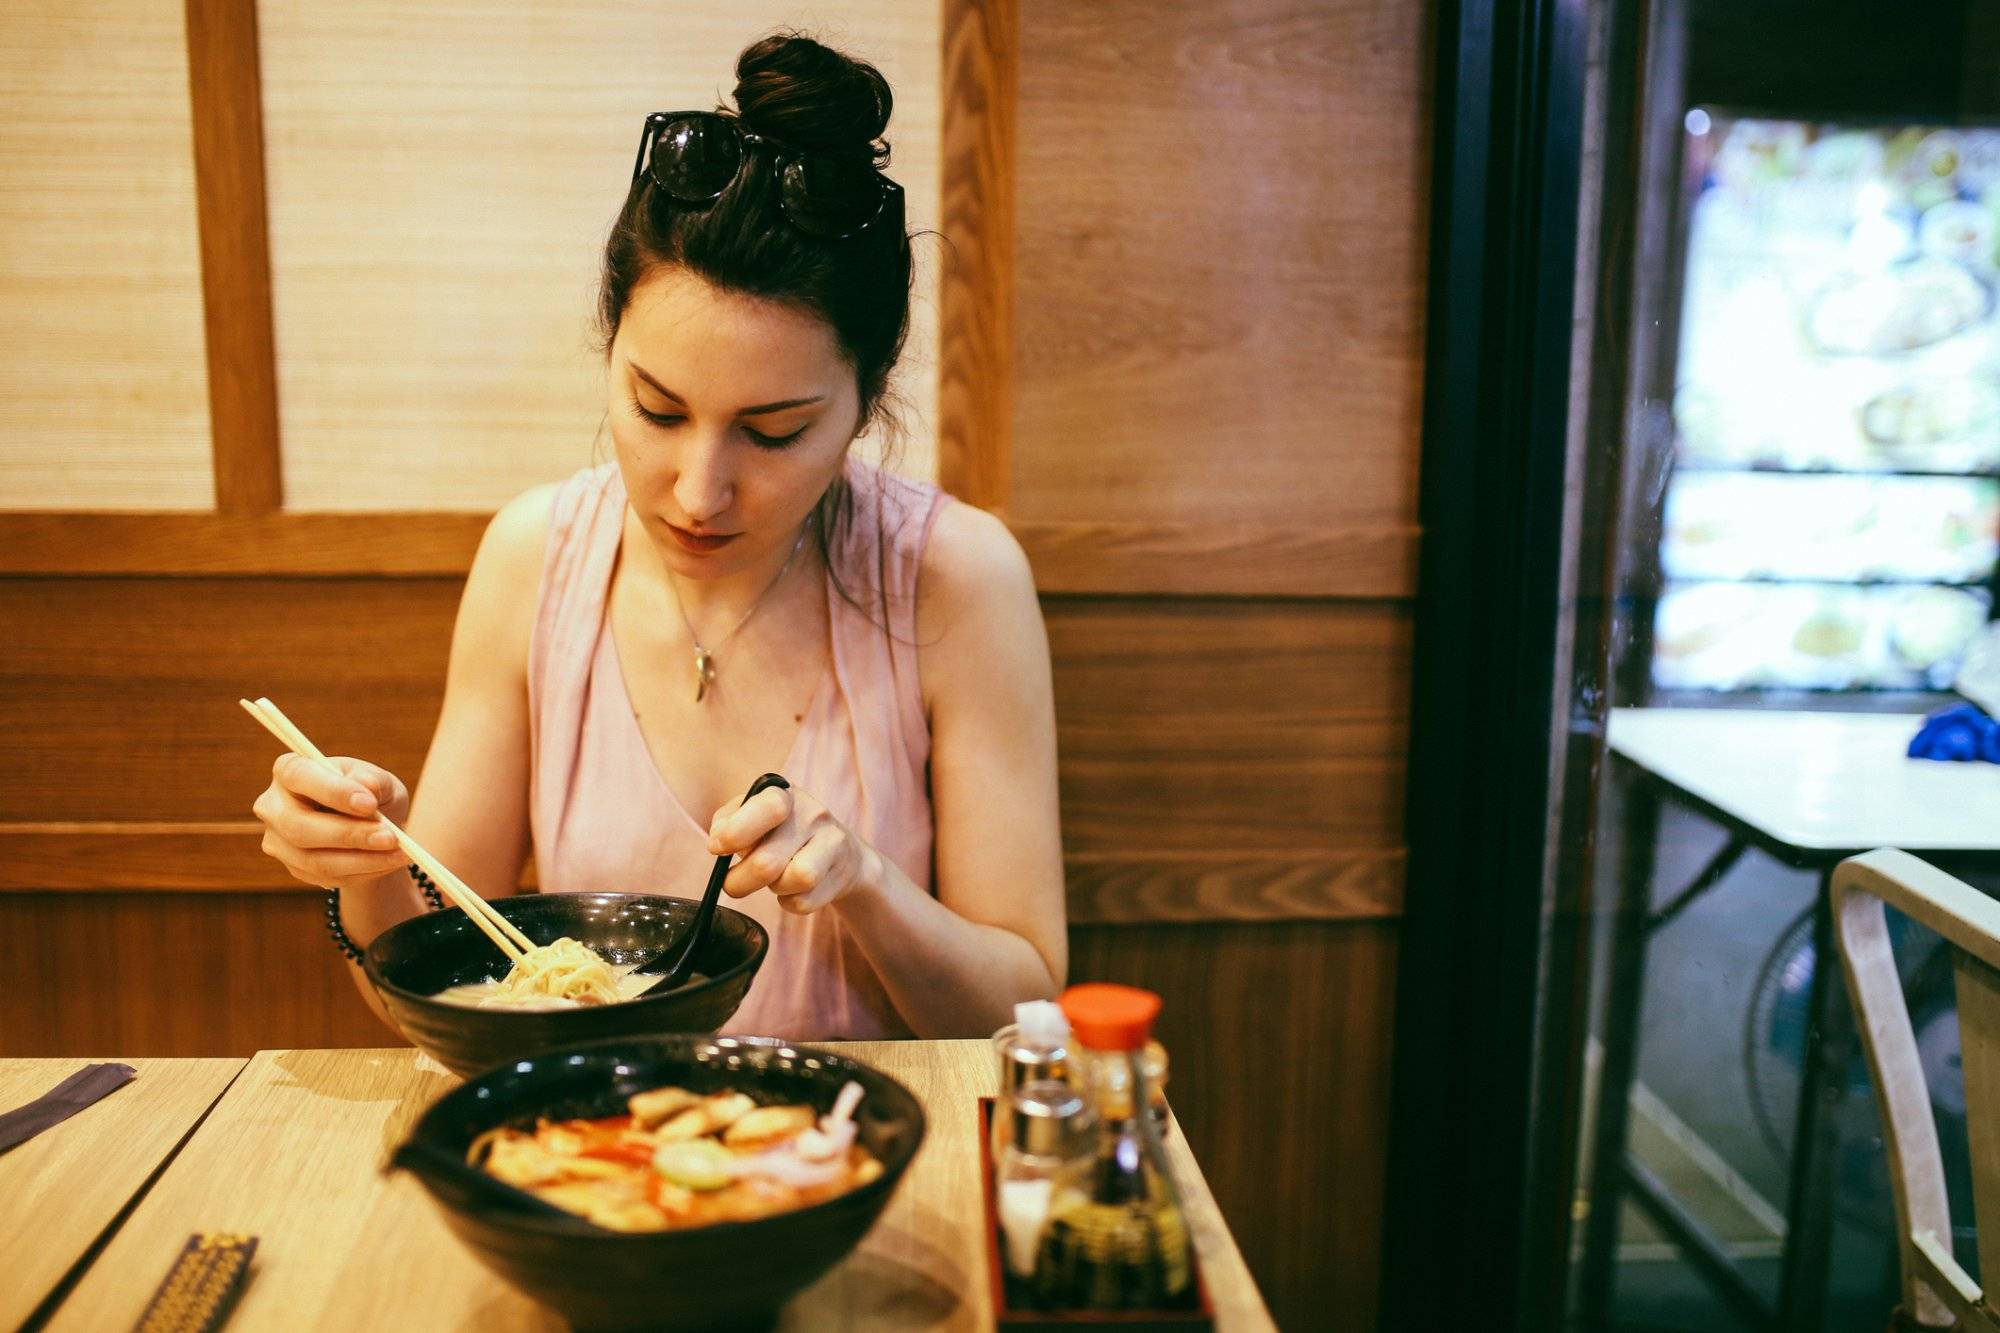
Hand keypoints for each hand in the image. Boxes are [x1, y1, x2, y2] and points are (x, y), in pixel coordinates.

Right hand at [252, 753, 411, 891]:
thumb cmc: (370, 793)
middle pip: (298, 827)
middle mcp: (273, 806)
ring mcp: (278, 841)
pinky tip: (390, 862)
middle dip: (349, 835)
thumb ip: (374, 781)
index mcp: (289, 770)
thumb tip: (367, 786)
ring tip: (400, 852)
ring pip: (314, 860)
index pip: (300, 776)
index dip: (333, 791)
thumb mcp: (380, 781)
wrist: (370, 826)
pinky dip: (364, 871)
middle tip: (391, 838)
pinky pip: (328, 877)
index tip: (369, 804)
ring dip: (363, 859)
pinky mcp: (294, 868)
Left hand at [708, 781, 879, 914]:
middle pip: (768, 862)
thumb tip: (717, 843)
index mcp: (783, 793)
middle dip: (740, 881)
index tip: (717, 848)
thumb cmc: (781, 834)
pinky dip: (790, 902)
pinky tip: (792, 890)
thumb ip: (727, 823)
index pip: (768, 807)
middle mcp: (812, 812)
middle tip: (734, 882)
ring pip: (795, 880)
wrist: (839, 852)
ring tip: (774, 879)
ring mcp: (832, 841)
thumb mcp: (751, 817)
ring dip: (774, 888)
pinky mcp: (842, 873)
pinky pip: (804, 902)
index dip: (735, 833)